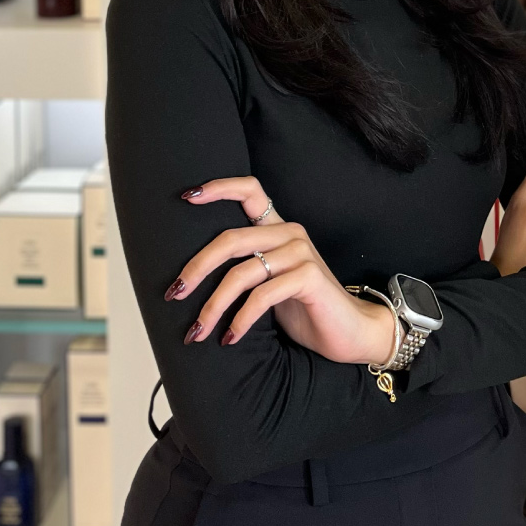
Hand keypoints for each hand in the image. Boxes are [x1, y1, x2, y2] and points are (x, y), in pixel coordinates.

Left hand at [167, 175, 396, 365]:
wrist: (350, 334)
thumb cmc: (304, 310)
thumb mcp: (268, 285)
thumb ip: (244, 270)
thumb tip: (190, 279)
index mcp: (277, 228)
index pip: (250, 190)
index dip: (218, 188)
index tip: (186, 197)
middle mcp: (289, 233)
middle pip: (231, 238)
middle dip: (196, 267)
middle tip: (175, 293)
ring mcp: (300, 253)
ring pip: (242, 272)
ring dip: (213, 304)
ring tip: (198, 330)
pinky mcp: (309, 277)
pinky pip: (262, 295)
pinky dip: (240, 319)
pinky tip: (230, 337)